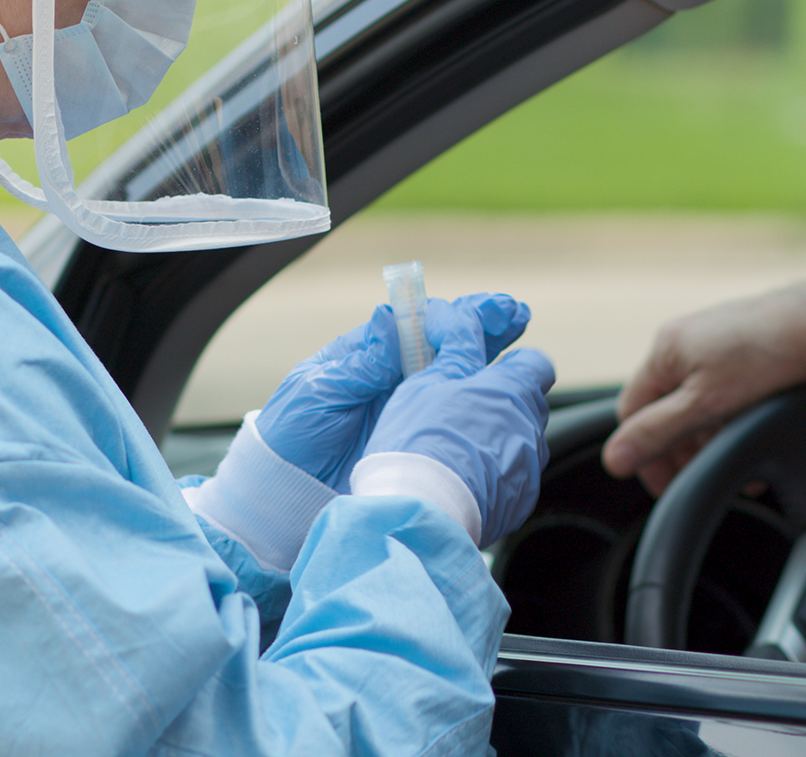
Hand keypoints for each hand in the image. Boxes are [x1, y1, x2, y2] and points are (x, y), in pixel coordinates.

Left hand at [259, 293, 532, 491]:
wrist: (281, 496)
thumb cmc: (290, 436)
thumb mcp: (321, 392)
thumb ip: (362, 361)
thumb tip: (393, 318)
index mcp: (370, 356)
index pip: (420, 324)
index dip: (457, 314)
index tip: (489, 309)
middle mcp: (395, 379)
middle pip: (449, 345)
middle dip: (486, 329)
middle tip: (518, 317)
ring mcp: (409, 411)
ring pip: (459, 381)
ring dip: (491, 366)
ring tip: (525, 356)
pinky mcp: (415, 444)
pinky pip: (453, 423)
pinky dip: (480, 414)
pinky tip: (506, 409)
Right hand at [359, 301, 554, 544]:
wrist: (420, 512)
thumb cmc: (418, 442)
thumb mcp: (426, 383)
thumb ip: (453, 352)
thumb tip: (461, 321)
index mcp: (511, 389)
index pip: (536, 363)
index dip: (514, 364)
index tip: (490, 372)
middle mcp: (530, 426)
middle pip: (529, 404)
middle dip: (503, 404)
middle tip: (463, 411)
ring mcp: (529, 467)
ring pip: (521, 443)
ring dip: (498, 441)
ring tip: (456, 452)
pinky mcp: (520, 501)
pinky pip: (513, 479)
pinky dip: (494, 476)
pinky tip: (461, 481)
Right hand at [599, 278, 805, 493]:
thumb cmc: (767, 358)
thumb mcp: (705, 405)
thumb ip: (657, 432)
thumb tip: (613, 459)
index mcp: (664, 349)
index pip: (632, 412)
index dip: (645, 453)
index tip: (667, 485)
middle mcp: (684, 340)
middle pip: (666, 410)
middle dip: (685, 450)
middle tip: (707, 474)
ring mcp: (715, 340)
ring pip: (697, 403)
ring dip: (711, 438)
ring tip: (739, 459)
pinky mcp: (744, 344)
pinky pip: (723, 390)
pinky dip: (731, 417)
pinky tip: (753, 430)